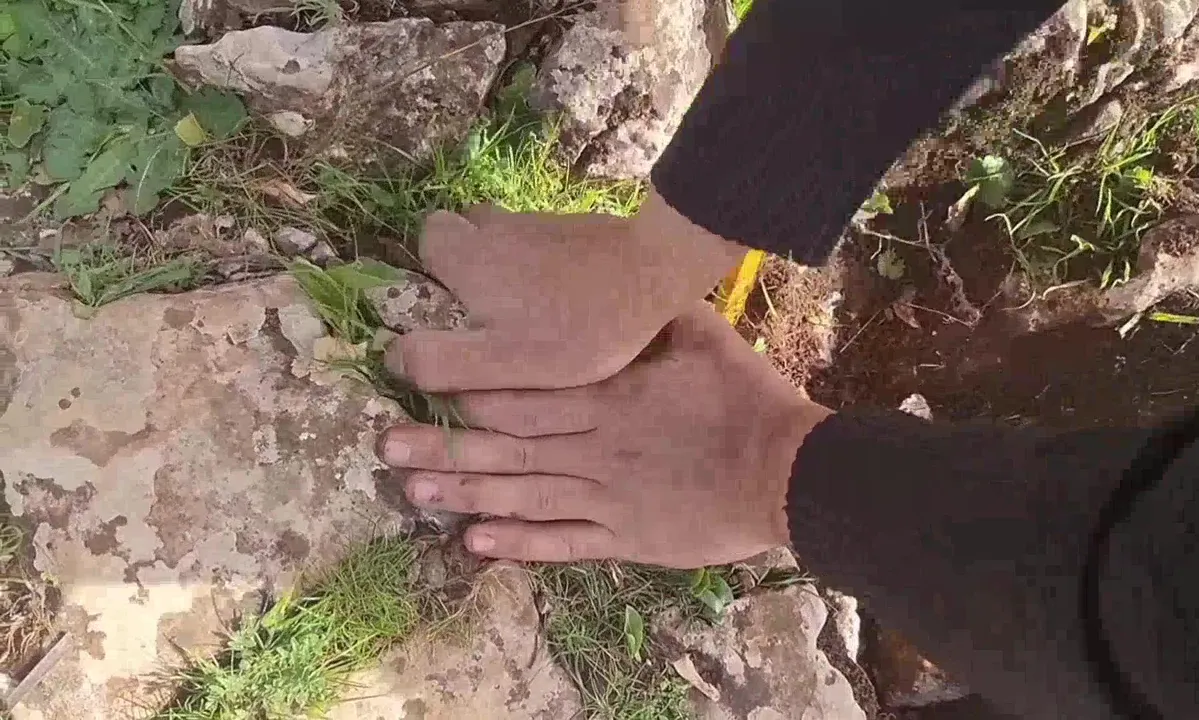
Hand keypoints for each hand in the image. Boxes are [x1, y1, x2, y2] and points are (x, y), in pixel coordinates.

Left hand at [378, 303, 831, 567]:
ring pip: (524, 495)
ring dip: (467, 492)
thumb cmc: (746, 399)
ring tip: (414, 489)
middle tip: (386, 444)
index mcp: (610, 397)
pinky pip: (564, 542)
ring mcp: (607, 496)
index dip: (471, 393)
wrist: (786, 472)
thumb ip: (653, 315)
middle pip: (509, 446)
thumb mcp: (704, 336)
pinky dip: (519, 545)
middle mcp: (596, 448)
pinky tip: (474, 542)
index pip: (527, 395)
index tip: (421, 387)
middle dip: (446, 444)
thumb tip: (620, 285)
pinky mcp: (624, 535)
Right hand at [384, 193, 745, 391]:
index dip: (429, 271)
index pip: (425, 239)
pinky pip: (542, 243)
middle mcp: (496, 227)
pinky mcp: (575, 227)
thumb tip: (391, 357)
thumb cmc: (576, 328)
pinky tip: (569, 299)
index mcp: (469, 257)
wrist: (656, 274)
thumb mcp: (501, 361)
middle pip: (463, 233)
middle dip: (466, 266)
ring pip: (503, 236)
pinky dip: (544, 266)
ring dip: (506, 266)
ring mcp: (539, 221)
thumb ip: (440, 361)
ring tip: (530, 311)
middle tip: (489, 311)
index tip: (449, 307)